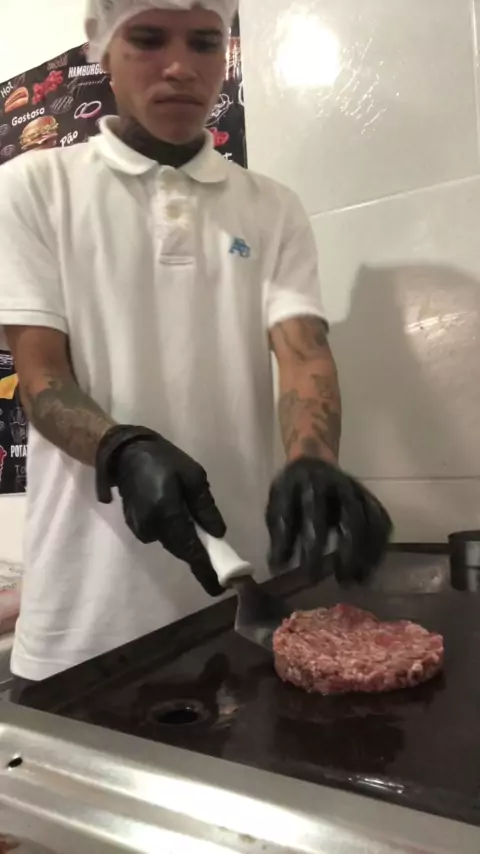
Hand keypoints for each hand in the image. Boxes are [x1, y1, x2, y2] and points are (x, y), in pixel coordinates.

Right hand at [96, 426, 225, 595]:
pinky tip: (178, 516)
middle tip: (219, 560)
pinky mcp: (136, 526)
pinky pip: (161, 535)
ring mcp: (141, 529)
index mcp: (168, 513)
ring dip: (186, 540)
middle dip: (199, 557)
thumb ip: (206, 507)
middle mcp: (152, 527)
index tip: (220, 588)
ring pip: (172, 543)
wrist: (125, 454)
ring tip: (197, 528)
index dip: (206, 570)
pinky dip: (174, 531)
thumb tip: (218, 534)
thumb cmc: (164, 460)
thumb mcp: (194, 476)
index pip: (190, 550)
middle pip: (181, 550)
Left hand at [266, 457, 391, 583]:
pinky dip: (379, 545)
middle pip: (352, 519)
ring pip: (371, 522)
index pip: (314, 518)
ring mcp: (358, 490)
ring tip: (359, 580)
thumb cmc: (292, 490)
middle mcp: (339, 485)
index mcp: (311, 485)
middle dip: (349, 553)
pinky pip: (381, 521)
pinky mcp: (370, 497)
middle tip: (342, 582)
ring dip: (368, 553)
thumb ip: (280, 534)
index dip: (313, 549)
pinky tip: (371, 566)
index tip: (310, 577)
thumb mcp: (278, 505)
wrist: (313, 460)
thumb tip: (277, 567)